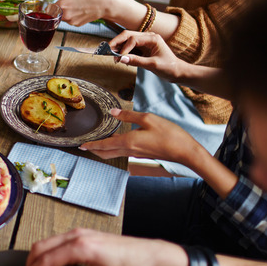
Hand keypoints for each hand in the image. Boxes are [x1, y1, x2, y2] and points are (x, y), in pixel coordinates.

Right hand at [16, 229, 179, 265]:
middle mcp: (76, 236)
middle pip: (41, 248)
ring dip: (49, 265)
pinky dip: (59, 260)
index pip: (46, 260)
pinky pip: (60, 246)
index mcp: (79, 247)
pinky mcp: (83, 236)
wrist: (149, 255)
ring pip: (49, 246)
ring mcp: (79, 233)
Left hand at [37, 0, 118, 25]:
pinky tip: (81, 9)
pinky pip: (70, 20)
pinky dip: (73, 15)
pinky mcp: (77, 25)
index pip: (48, 7)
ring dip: (67, 11)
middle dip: (60, 6)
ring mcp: (71, 22)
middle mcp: (65, 16)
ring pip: (63, 16)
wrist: (105, 2)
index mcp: (61, 6)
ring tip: (78, 3)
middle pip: (55, 12)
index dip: (53, 2)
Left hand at [80, 108, 202, 164]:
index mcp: (128, 142)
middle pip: (106, 153)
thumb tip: (113, 112)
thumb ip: (129, 115)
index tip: (81, 146)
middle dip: (94, 150)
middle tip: (85, 146)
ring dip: (103, 149)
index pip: (103, 145)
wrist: (185, 151)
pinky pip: (123, 151)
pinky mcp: (142, 153)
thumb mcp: (148, 119)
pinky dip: (114, 148)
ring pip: (114, 153)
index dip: (91, 145)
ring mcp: (136, 153)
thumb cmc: (169, 134)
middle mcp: (129, 150)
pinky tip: (116, 141)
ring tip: (96, 143)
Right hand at [109, 31, 185, 81]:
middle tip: (107, 51)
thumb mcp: (152, 65)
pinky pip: (130, 47)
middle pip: (127, 35)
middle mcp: (148, 37)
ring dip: (118, 47)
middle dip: (116, 42)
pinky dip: (123, 51)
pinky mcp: (142, 47)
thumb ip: (136, 61)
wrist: (177, 72)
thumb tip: (121, 59)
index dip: (124, 48)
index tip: (119, 58)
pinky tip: (120, 58)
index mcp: (153, 38)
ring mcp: (145, 41)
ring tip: (113, 56)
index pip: (133, 39)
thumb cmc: (169, 67)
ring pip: (127, 40)